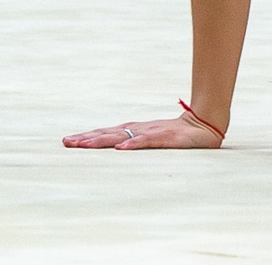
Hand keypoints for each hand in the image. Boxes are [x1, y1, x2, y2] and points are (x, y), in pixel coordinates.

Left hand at [62, 114, 223, 150]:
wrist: (204, 124)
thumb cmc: (176, 134)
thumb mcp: (152, 139)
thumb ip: (135, 142)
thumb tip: (115, 147)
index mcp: (134, 131)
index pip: (105, 133)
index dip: (87, 137)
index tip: (68, 141)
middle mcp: (138, 129)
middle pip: (108, 133)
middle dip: (87, 138)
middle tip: (67, 142)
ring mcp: (151, 132)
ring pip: (122, 136)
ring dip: (102, 140)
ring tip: (84, 145)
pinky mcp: (165, 137)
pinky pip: (146, 142)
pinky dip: (133, 144)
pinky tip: (121, 148)